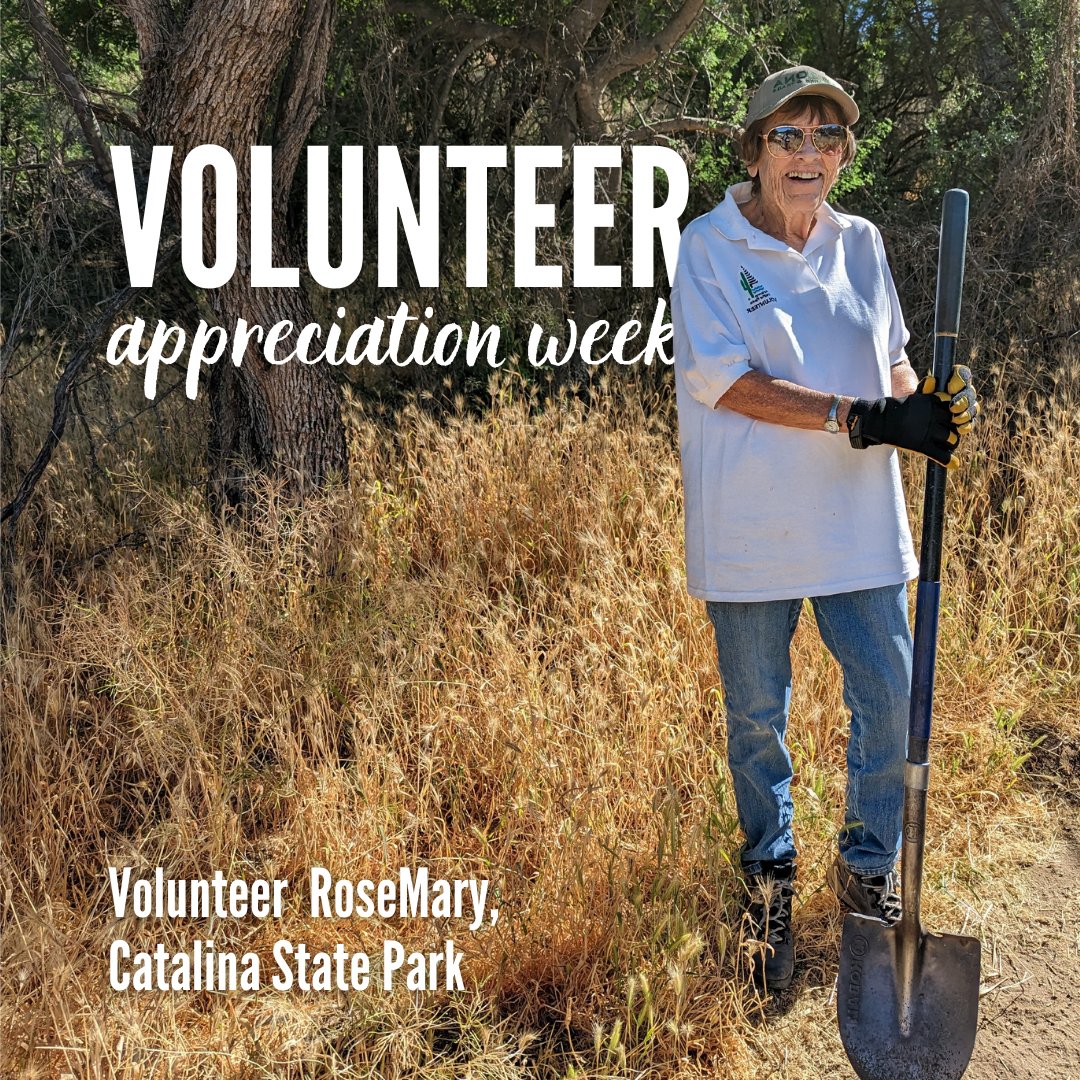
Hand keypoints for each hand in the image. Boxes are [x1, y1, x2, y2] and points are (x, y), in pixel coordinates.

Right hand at [847, 386, 961, 467]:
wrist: (879, 419)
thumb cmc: (895, 408)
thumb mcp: (914, 397)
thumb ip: (927, 395)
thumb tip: (933, 381)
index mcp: (935, 403)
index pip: (955, 411)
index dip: (954, 418)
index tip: (950, 422)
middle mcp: (936, 416)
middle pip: (955, 425)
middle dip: (954, 431)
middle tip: (950, 437)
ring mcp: (930, 431)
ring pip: (952, 439)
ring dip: (952, 444)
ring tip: (948, 448)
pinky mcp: (923, 445)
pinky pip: (942, 455)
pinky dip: (949, 460)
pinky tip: (953, 464)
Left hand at [919, 365, 977, 437]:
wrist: (917, 417)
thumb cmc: (921, 400)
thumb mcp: (919, 394)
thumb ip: (924, 387)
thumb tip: (931, 380)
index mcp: (953, 380)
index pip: (962, 374)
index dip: (959, 380)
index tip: (950, 389)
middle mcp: (962, 391)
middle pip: (970, 392)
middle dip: (963, 400)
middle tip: (952, 407)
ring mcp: (966, 406)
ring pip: (973, 407)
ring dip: (965, 414)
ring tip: (955, 419)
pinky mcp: (965, 420)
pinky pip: (970, 422)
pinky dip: (966, 425)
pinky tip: (959, 428)